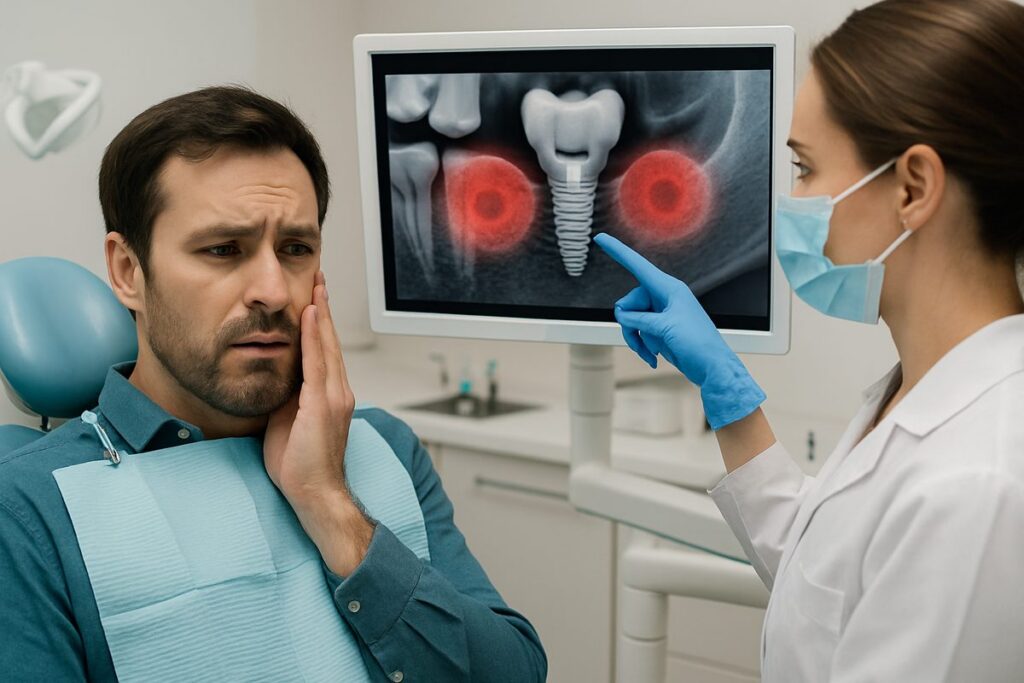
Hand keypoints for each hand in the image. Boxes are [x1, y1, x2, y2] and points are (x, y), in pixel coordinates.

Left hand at [263, 271, 371, 573]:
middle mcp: (338, 392)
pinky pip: (318, 362)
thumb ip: (287, 398)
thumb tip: (274, 380)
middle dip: (324, 307)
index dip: (320, 322)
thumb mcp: (288, 422)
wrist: (315, 493)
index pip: (326, 351)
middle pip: (330, 340)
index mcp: (330, 396)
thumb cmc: (300, 466)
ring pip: (327, 345)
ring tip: (317, 286)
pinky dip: (315, 336)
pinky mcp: (324, 404)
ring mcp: (334, 397)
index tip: (314, 297)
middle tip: (319, 278)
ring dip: (321, 313)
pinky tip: (310, 315)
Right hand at [593, 233, 765, 429]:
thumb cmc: (698, 343)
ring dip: (636, 338)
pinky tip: (652, 357)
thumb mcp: (664, 328)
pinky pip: (639, 332)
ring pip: (632, 320)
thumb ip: (639, 319)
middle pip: (629, 302)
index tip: (601, 238)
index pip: (637, 265)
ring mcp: (661, 314)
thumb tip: (622, 316)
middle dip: (629, 322)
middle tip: (642, 337)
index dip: (618, 251)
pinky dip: (642, 345)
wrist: (711, 366)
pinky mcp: (660, 329)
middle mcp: (664, 297)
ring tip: (649, 352)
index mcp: (669, 288)